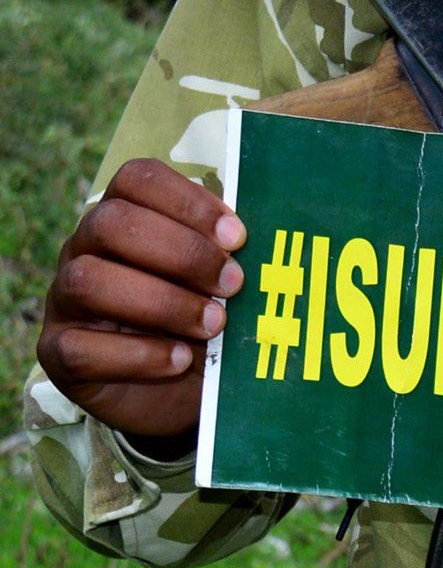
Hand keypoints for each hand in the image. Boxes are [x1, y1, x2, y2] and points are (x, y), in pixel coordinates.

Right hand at [38, 159, 246, 445]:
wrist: (181, 388)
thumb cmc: (204, 314)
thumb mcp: (221, 277)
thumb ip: (229, 251)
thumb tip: (259, 238)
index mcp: (124, 213)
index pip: (137, 179)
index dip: (188, 201)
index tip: (238, 237)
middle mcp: (84, 248)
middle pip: (111, 223)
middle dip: (181, 252)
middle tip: (232, 284)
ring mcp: (63, 300)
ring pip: (88, 280)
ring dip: (162, 302)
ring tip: (213, 325)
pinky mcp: (59, 354)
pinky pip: (80, 349)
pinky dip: (139, 355)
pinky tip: (180, 360)